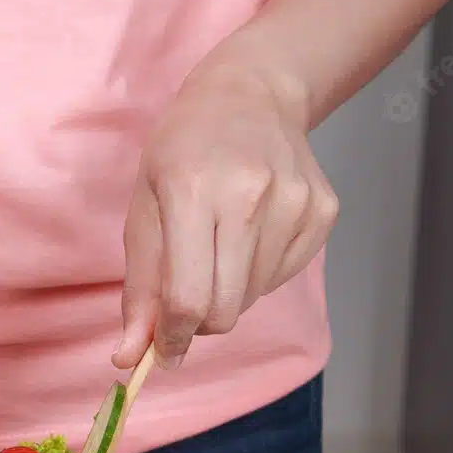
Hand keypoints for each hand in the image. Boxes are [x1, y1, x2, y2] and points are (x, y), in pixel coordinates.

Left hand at [114, 61, 338, 370]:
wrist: (250, 93)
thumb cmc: (183, 151)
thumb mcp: (144, 210)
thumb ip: (138, 290)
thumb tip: (130, 358)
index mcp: (194, 192)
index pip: (188, 299)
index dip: (172, 338)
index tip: (163, 350)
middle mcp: (250, 196)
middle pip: (225, 310)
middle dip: (199, 321)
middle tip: (186, 295)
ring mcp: (294, 203)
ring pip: (254, 299)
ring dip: (229, 292)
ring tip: (219, 245)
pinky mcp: (322, 212)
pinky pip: (282, 277)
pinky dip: (258, 274)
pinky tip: (250, 232)